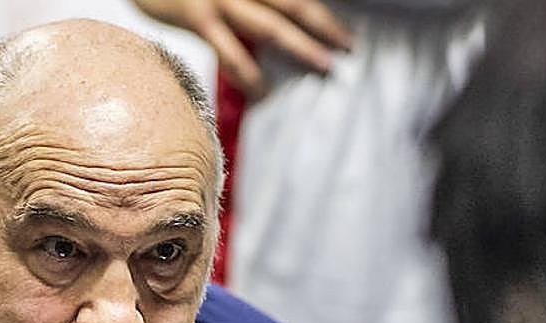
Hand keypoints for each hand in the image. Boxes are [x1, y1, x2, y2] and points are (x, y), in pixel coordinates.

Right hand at [132, 0, 352, 96]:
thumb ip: (248, 7)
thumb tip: (278, 32)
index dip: (322, 12)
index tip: (344, 31)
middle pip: (294, 4)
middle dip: (324, 26)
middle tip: (349, 48)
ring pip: (269, 24)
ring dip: (300, 46)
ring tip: (323, 66)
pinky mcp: (197, 16)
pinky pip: (228, 49)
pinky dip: (247, 73)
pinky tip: (262, 91)